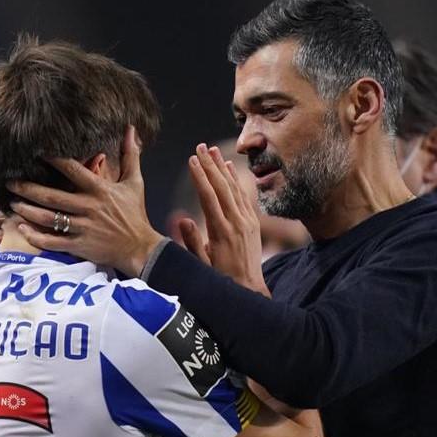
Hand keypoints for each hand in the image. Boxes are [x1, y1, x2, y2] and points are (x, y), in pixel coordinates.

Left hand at [9, 127, 163, 275]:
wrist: (141, 248)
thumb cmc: (135, 214)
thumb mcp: (135, 183)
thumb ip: (131, 155)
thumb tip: (132, 130)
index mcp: (100, 190)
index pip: (73, 170)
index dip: (53, 159)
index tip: (35, 151)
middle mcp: (89, 208)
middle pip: (51, 196)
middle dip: (27, 188)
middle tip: (9, 182)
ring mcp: (83, 228)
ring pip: (48, 219)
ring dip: (27, 210)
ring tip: (12, 203)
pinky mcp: (79, 246)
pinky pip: (52, 242)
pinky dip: (35, 236)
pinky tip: (22, 229)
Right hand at [185, 143, 268, 296]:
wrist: (249, 289)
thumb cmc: (220, 280)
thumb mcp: (201, 266)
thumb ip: (192, 243)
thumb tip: (182, 219)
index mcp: (221, 232)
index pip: (208, 197)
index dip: (200, 177)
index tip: (191, 159)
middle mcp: (237, 223)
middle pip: (222, 187)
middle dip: (210, 164)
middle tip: (199, 146)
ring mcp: (248, 221)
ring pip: (234, 188)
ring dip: (223, 167)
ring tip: (212, 150)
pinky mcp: (254, 223)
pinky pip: (244, 196)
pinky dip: (237, 179)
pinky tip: (230, 167)